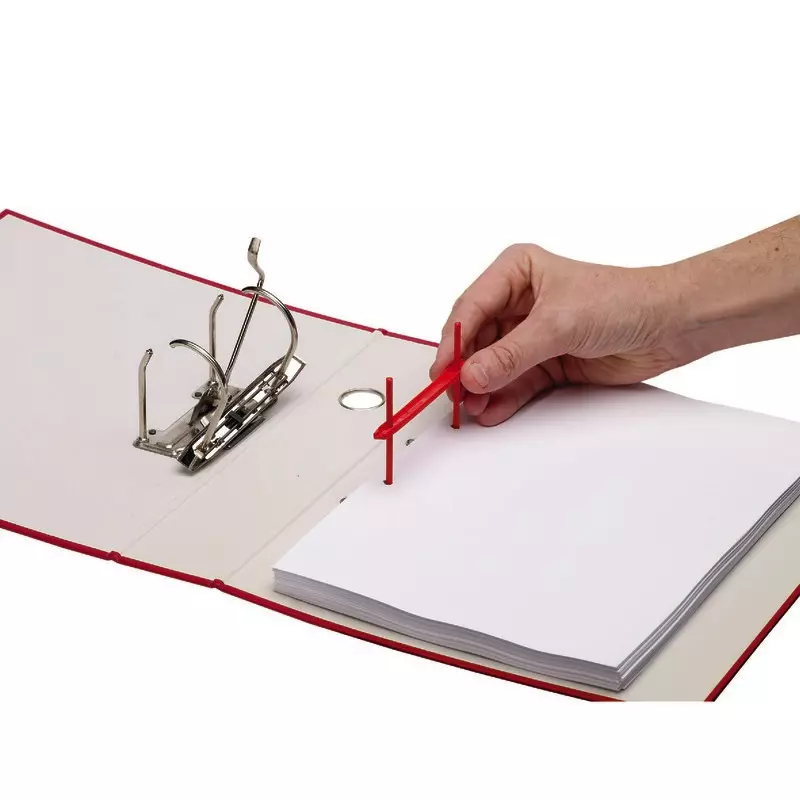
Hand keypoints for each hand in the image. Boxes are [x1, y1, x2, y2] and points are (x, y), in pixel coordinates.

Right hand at [430, 244, 682, 425]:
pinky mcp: (546, 361)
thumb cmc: (623, 300)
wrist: (671, 324)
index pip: (471, 307)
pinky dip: (502, 398)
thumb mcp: (558, 324)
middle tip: (454, 395)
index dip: (453, 341)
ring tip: (472, 408)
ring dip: (482, 387)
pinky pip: (514, 382)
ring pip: (493, 365)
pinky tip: (491, 410)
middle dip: (466, 369)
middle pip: (477, 339)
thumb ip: (511, 354)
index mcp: (516, 272)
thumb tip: (471, 375)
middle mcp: (519, 301)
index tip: (443, 369)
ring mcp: (532, 333)